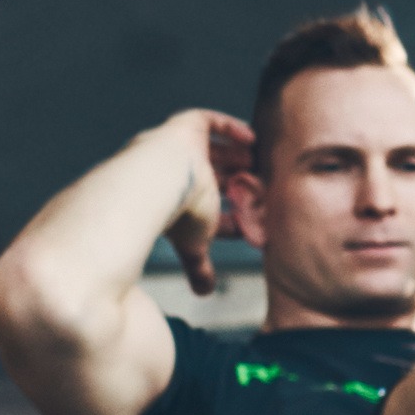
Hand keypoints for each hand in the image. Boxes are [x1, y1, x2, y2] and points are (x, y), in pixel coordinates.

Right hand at [166, 107, 255, 298]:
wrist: (155, 184)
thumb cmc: (174, 216)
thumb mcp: (194, 244)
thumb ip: (199, 267)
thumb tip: (204, 293)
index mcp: (178, 203)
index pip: (207, 207)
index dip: (229, 213)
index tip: (250, 219)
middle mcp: (176, 175)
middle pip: (212, 177)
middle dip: (236, 183)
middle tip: (259, 187)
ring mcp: (178, 149)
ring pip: (212, 150)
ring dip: (236, 157)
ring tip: (257, 162)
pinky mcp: (184, 127)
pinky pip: (209, 121)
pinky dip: (231, 128)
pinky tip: (251, 138)